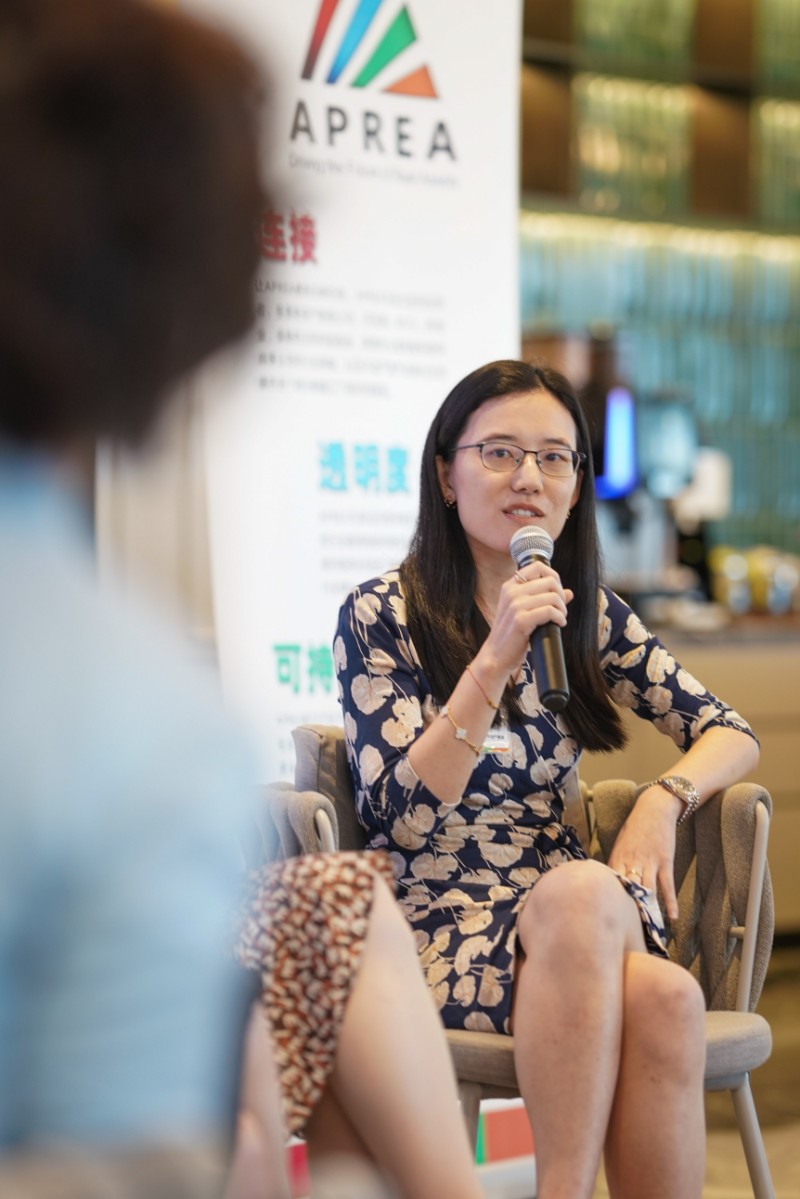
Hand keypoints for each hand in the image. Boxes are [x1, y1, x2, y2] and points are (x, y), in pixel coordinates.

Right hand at [485, 563, 573, 676]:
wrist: (496, 656)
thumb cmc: (511, 634)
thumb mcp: (524, 611)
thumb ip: (543, 598)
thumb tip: (569, 592)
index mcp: (510, 586)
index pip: (538, 567)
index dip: (554, 576)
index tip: (556, 592)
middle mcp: (511, 592)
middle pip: (550, 581)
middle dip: (561, 596)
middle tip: (560, 610)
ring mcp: (515, 605)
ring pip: (553, 597)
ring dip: (562, 609)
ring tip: (559, 619)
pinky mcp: (521, 620)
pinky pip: (551, 612)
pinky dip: (560, 618)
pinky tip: (558, 624)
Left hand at [607, 785, 683, 920]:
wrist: (655, 809)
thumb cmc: (635, 827)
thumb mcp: (620, 843)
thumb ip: (616, 864)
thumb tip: (610, 882)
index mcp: (617, 858)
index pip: (612, 885)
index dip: (610, 901)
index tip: (607, 918)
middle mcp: (631, 862)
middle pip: (629, 892)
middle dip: (628, 911)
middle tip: (628, 931)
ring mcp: (649, 863)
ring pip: (647, 891)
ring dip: (648, 911)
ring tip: (649, 931)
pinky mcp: (665, 862)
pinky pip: (667, 886)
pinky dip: (670, 902)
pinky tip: (672, 917)